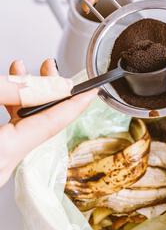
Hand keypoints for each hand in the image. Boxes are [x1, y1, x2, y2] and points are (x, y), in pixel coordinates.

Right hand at [0, 59, 97, 187]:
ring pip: (25, 125)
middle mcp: (4, 162)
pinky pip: (12, 131)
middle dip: (50, 91)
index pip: (53, 123)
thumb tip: (28, 82)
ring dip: (27, 96)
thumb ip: (3, 94)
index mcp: (5, 152)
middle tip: (52, 67)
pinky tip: (8, 93)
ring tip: (23, 70)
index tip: (93, 90)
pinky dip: (13, 109)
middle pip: (42, 122)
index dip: (75, 104)